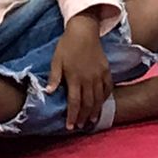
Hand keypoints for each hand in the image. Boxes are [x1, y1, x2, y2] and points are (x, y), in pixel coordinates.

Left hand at [47, 15, 112, 130]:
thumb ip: (54, 77)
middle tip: (80, 125)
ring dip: (95, 111)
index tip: (71, 126)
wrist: (84, 31)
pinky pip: (108, 89)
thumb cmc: (67, 45)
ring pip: (99, 99)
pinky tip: (102, 103)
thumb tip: (49, 92)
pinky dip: (105, 98)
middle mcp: (89, 80)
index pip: (74, 102)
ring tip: (91, 120)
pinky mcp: (106, 71)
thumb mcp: (56, 60)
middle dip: (83, 116)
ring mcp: (99, 76)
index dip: (72, 116)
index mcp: (75, 78)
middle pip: (88, 104)